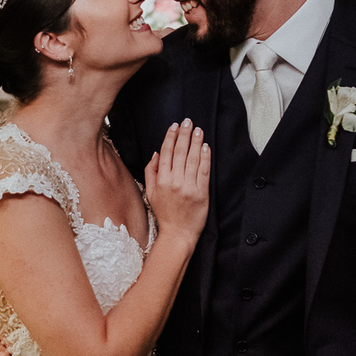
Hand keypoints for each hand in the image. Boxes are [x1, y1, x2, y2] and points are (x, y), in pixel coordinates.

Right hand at [143, 119, 210, 246]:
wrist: (178, 233)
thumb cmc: (164, 213)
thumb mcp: (150, 193)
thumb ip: (151, 172)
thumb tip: (155, 153)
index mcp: (161, 180)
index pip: (166, 153)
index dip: (171, 137)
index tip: (175, 126)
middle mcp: (175, 182)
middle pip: (180, 152)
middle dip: (184, 134)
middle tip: (188, 121)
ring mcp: (189, 187)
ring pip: (193, 159)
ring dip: (196, 142)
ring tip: (198, 129)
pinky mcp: (201, 192)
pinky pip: (204, 171)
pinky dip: (205, 157)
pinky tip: (205, 146)